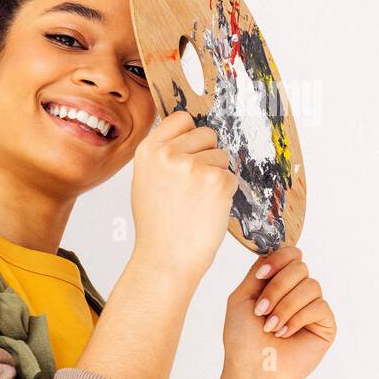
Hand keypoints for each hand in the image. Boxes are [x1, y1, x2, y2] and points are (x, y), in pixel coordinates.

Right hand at [130, 111, 239, 285]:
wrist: (165, 259)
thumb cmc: (157, 226)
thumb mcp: (146, 181)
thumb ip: (162, 156)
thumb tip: (187, 136)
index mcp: (147, 151)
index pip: (181, 119)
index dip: (189, 136)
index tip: (188, 154)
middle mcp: (168, 154)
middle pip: (207, 134)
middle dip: (207, 156)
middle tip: (192, 187)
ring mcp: (193, 166)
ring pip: (222, 156)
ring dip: (216, 176)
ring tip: (197, 201)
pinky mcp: (217, 181)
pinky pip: (232, 177)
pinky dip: (226, 194)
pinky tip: (208, 210)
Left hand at [222, 244, 336, 378]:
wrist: (253, 368)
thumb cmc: (242, 338)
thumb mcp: (242, 297)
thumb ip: (258, 272)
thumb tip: (272, 251)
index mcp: (278, 284)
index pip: (290, 255)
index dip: (278, 260)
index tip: (261, 276)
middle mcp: (297, 292)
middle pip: (300, 267)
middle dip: (277, 288)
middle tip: (261, 311)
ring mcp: (312, 307)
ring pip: (310, 286)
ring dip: (284, 306)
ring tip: (270, 327)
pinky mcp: (325, 324)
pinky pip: (319, 306)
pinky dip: (297, 319)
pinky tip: (283, 334)